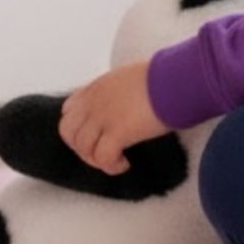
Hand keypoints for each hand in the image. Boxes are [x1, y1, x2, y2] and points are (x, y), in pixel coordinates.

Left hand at [58, 61, 169, 175]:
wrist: (176, 79)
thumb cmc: (163, 76)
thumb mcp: (130, 78)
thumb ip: (118, 91)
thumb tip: (126, 106)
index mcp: (97, 87)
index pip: (69, 110)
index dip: (78, 126)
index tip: (95, 134)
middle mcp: (94, 102)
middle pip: (68, 132)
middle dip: (81, 147)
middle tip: (101, 152)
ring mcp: (103, 117)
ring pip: (83, 148)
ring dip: (96, 160)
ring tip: (116, 160)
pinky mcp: (118, 132)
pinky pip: (103, 158)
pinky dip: (111, 166)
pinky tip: (124, 164)